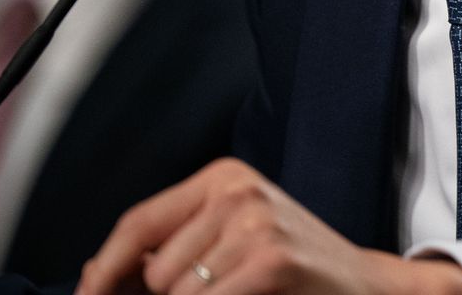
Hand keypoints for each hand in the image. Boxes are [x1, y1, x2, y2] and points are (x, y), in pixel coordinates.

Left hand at [78, 159, 461, 294]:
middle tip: (216, 293)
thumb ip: (173, 249)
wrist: (367, 287)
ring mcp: (256, 222)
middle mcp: (237, 190)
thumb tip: (94, 278)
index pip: (138, 223)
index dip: (102, 271)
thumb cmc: (295, 269)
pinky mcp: (271, 259)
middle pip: (153, 268)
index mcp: (224, 178)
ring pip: (174, 292)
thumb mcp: (234, 238)